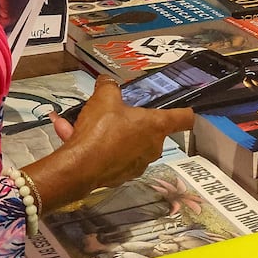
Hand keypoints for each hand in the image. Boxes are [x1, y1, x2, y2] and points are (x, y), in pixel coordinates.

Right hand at [49, 77, 194, 188]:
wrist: (79, 168)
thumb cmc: (101, 129)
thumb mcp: (104, 98)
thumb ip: (108, 86)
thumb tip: (106, 81)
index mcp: (156, 126)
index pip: (183, 118)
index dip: (186, 111)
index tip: (186, 109)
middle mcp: (153, 147)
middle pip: (149, 130)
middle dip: (130, 120)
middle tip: (112, 112)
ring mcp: (138, 164)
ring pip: (125, 143)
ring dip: (107, 133)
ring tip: (81, 123)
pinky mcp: (121, 176)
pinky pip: (110, 156)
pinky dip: (95, 146)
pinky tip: (71, 135)